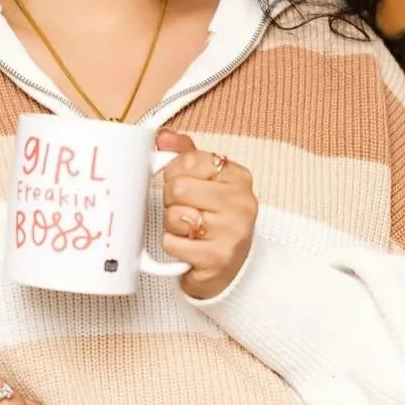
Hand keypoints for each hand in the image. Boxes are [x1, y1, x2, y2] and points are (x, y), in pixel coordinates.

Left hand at [157, 129, 257, 300]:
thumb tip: (164, 136)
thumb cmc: (216, 219)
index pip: (189, 159)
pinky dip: (172, 245)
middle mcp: (241, 203)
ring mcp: (232, 232)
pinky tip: (188, 246)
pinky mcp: (218, 258)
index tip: (186, 184)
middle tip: (184, 209)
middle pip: (178, 188)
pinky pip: (172, 243)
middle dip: (171, 200)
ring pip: (174, 216)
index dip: (175, 172)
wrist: (232, 267)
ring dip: (172, 224)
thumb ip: (185, 154)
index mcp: (238, 177)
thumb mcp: (207, 181)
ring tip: (188, 229)